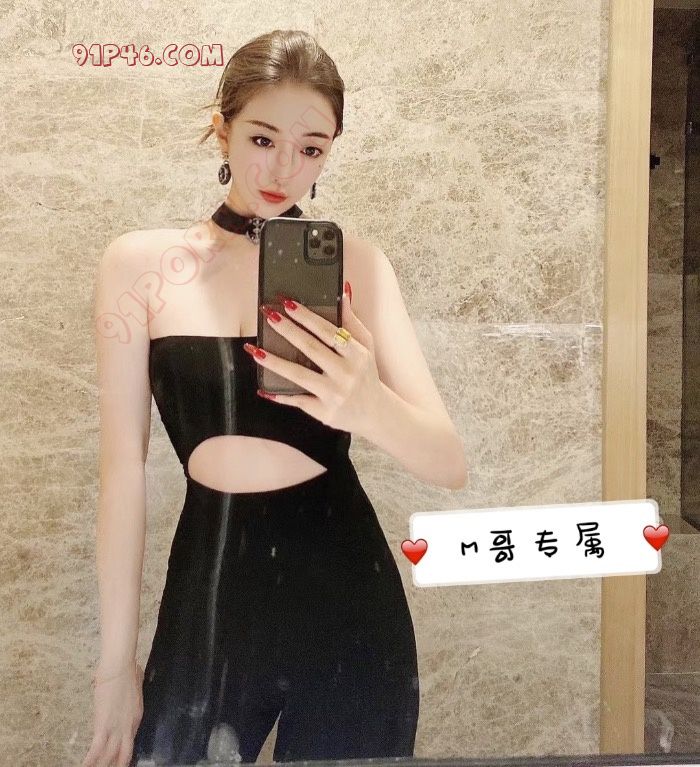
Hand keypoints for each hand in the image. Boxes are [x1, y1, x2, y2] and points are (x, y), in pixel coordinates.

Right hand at [82, 661, 143, 766]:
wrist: (120, 667)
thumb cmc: (127, 671)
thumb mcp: (136, 686)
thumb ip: (132, 692)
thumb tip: (132, 684)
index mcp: (136, 717)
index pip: (131, 743)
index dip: (124, 755)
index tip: (119, 762)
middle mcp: (129, 727)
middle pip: (124, 755)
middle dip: (117, 766)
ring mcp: (117, 728)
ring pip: (110, 756)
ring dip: (103, 765)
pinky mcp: (103, 726)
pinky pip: (97, 749)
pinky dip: (90, 761)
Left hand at [245, 285, 382, 434]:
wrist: (376, 413)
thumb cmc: (365, 374)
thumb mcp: (366, 346)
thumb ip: (352, 320)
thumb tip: (343, 291)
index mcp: (357, 354)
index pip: (328, 331)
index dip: (307, 317)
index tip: (287, 303)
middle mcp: (346, 374)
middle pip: (311, 349)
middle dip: (287, 330)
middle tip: (268, 314)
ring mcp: (334, 394)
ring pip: (298, 375)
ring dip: (274, 362)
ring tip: (254, 350)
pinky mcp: (324, 412)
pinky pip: (297, 401)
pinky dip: (279, 395)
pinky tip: (263, 388)